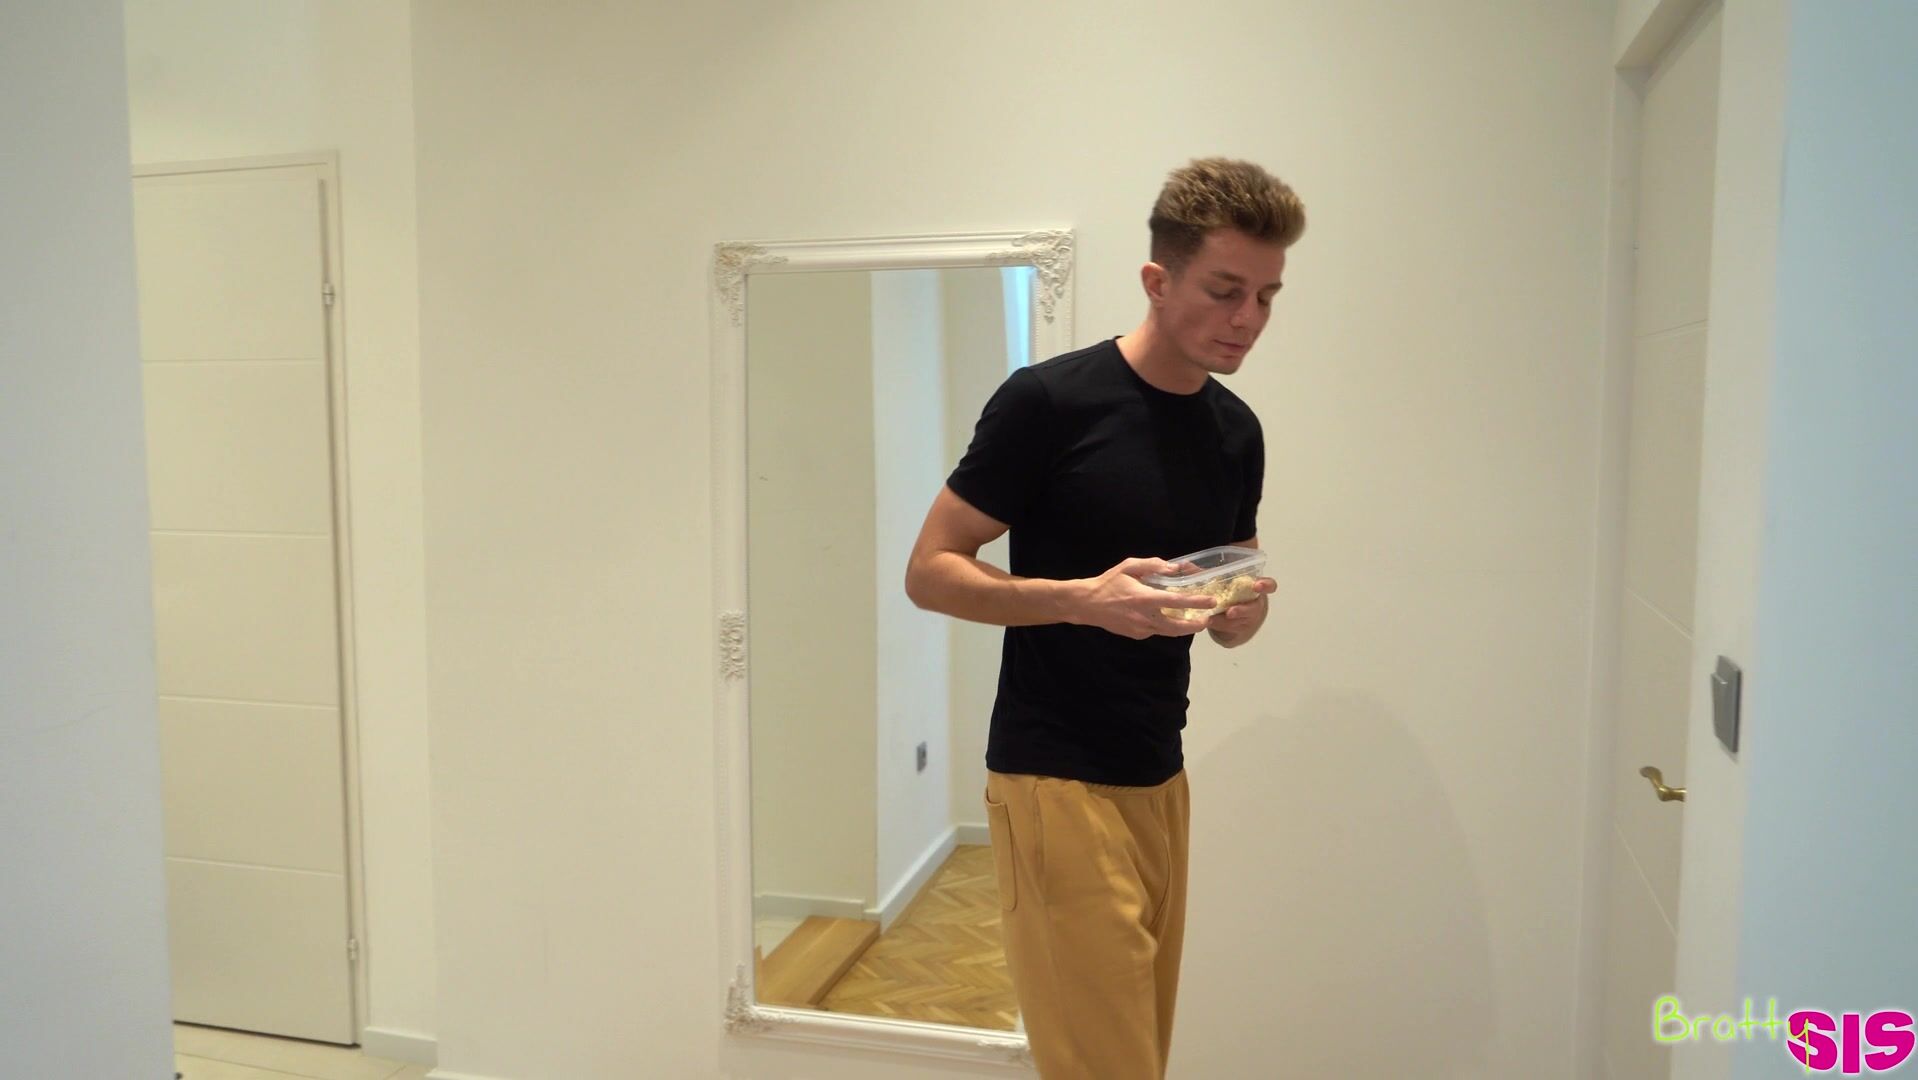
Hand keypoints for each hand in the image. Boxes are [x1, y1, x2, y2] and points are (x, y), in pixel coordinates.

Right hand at [1069, 557, 1217, 639]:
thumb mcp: (1129, 566)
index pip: (1177, 601)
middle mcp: (1145, 617)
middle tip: (1207, 619)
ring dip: (1184, 628)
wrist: (1087, 604)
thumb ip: (1153, 565)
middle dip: (1196, 625)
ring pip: (1169, 632)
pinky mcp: (1136, 635)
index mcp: (1145, 598)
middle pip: (1178, 627)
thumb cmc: (1108, 583)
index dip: (1197, 602)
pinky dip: (1165, 626)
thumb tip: (1174, 567)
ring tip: (1194, 622)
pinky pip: (1156, 631)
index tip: (1211, 602)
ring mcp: (1141, 629)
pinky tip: (1167, 619)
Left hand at [1208, 577, 1274, 643]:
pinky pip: (1229, 628)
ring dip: (1224, 621)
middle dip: (1241, 610)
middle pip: (1253, 608)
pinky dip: (1218, 624)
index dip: (1265, 586)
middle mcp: (1256, 602)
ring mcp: (1249, 617)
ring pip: (1238, 621)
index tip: (1257, 586)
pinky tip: (1208, 621)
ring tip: (1210, 618)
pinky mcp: (1240, 628)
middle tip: (1230, 612)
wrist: (1234, 609)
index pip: (1269, 585)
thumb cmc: (1232, 589)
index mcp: (1256, 586)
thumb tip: (1189, 563)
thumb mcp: (1226, 580)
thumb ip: (1212, 574)